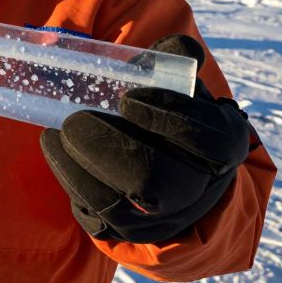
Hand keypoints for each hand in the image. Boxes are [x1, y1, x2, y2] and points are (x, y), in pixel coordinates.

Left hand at [39, 35, 253, 243]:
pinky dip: (71, 180)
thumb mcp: (176, 84)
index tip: (129, 99)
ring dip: (81, 165)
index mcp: (223, 147)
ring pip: (122, 206)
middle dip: (111, 148)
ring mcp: (164, 218)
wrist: (161, 163)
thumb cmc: (166, 112)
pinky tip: (57, 150)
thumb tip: (178, 49)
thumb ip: (173, 61)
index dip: (171, 120)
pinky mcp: (128, 233)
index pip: (214, 142)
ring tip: (60, 132)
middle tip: (76, 120)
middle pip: (160, 181)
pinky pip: (96, 217)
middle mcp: (198, 190)